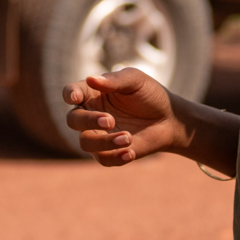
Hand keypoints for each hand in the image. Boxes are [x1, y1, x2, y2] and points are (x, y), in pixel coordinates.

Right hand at [63, 68, 187, 166]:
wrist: (169, 119)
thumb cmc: (150, 95)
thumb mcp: (136, 81)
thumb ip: (115, 81)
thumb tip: (91, 79)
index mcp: (92, 93)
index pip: (71, 93)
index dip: (70, 94)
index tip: (76, 97)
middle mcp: (90, 115)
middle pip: (73, 120)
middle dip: (88, 121)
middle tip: (110, 120)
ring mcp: (98, 135)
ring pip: (85, 143)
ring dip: (104, 142)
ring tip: (128, 138)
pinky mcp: (109, 153)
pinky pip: (102, 159)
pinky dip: (115, 157)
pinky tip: (130, 152)